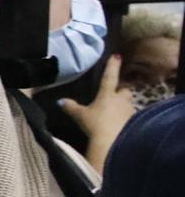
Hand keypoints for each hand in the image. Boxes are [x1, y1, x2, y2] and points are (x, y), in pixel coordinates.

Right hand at [60, 54, 135, 172]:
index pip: (109, 77)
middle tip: (117, 93)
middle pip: (125, 90)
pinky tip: (121, 124)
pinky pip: (131, 117)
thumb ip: (71, 107)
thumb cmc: (96, 124)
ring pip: (128, 104)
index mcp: (107, 95)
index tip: (117, 56)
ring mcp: (129, 111)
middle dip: (122, 90)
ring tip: (117, 112)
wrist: (114, 140)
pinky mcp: (135, 122)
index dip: (112, 66)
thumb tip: (60, 101)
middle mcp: (121, 100)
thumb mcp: (80, 116)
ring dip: (124, 105)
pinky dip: (127, 118)